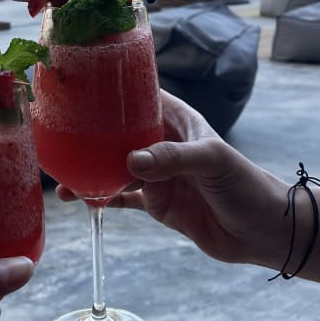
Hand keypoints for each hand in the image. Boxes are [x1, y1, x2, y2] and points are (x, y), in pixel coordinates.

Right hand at [58, 92, 288, 267]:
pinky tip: (81, 201)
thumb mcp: (212, 161)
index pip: (139, 96)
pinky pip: (123, 198)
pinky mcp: (158, 205)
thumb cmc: (246, 185)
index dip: (110, 89)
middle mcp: (163, 144)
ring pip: (114, 169)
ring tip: (61, 181)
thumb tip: (131, 161)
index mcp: (177, 121)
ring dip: (88, 173)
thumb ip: (172, 159)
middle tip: (55, 141)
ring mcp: (159, 176)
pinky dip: (101, 199)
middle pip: (117, 135)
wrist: (264, 232)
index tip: (76, 89)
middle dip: (88, 138)